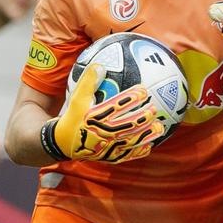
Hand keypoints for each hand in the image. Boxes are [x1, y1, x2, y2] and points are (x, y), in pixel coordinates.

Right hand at [41, 64, 164, 163]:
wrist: (62, 142)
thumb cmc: (72, 116)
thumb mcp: (76, 97)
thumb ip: (88, 81)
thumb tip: (100, 65)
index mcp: (95, 117)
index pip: (117, 106)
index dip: (131, 98)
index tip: (143, 90)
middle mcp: (102, 133)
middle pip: (128, 125)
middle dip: (143, 117)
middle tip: (154, 108)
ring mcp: (106, 147)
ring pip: (131, 141)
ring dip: (146, 134)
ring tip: (160, 128)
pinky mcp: (108, 157)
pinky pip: (126, 155)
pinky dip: (138, 151)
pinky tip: (149, 145)